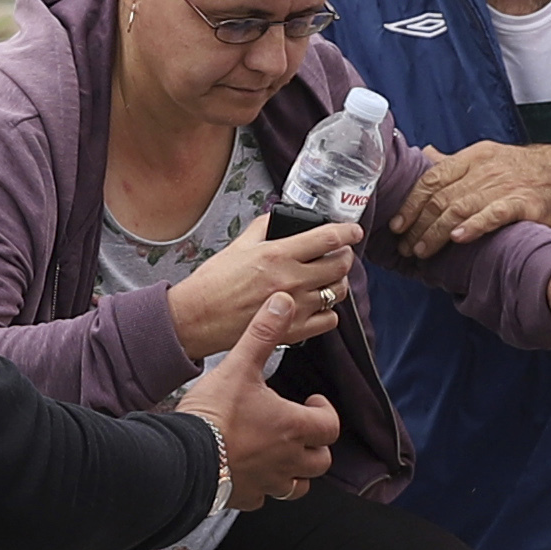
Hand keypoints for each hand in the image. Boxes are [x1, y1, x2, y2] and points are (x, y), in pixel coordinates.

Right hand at [165, 211, 357, 358]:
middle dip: (345, 256)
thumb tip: (279, 218)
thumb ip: (263, 228)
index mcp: (278, 255)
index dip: (347, 232)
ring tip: (327, 279)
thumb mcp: (237, 246)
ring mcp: (295, 307)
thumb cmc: (212, 284)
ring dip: (338, 283)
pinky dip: (328, 311)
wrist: (197, 318)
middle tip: (339, 254)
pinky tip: (317, 305)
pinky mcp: (292, 331)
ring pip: (337, 292)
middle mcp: (291, 280)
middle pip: (340, 265)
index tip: (353, 231)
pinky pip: (329, 320)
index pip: (328, 238)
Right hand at [181, 299, 346, 506]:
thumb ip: (263, 333)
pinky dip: (263, 489)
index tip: (311, 401)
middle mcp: (287, 460)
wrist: (180, 457)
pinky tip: (250, 475)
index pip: (330, 426)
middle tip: (299, 429)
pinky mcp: (244, 498)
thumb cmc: (213, 413)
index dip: (325, 413)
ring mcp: (267, 483)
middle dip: (316, 445)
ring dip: (296, 473)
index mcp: (292, 427)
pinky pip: (263, 499)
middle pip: (321, 461)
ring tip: (282, 455)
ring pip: (298, 487)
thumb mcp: (239, 365)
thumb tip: (281, 302)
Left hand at [382, 139, 550, 257]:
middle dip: (419, 224)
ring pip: (460, 208)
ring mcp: (504, 185)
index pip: (432, 178)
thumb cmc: (527, 170)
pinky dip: (473, 226)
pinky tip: (458, 239)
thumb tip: (425, 156)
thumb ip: (456, 162)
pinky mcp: (523, 203)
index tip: (397, 224)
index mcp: (473, 157)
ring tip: (422, 251)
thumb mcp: (489, 157)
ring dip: (437, 232)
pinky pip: (493, 214)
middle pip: (441, 197)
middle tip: (406, 246)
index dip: (411, 203)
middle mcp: (485, 168)